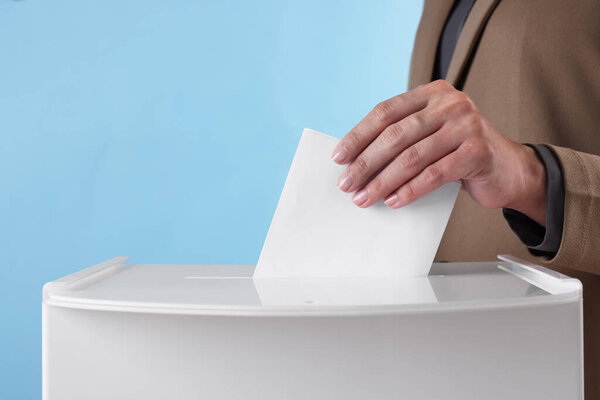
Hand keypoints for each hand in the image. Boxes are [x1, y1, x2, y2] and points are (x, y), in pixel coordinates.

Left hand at [332, 80, 547, 225]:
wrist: (509, 169)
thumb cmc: (459, 153)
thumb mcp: (431, 136)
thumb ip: (403, 138)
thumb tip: (356, 162)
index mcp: (432, 93)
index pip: (385, 112)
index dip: (359, 135)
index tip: (339, 157)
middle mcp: (450, 103)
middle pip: (395, 135)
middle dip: (366, 163)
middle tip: (347, 184)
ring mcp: (466, 124)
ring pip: (412, 157)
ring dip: (383, 181)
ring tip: (364, 198)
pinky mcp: (477, 150)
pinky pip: (434, 174)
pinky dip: (410, 190)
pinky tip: (393, 202)